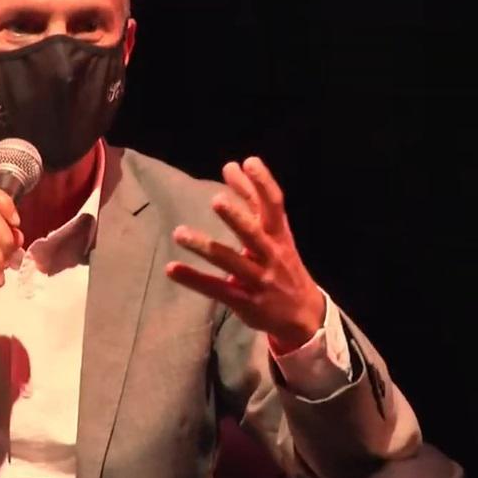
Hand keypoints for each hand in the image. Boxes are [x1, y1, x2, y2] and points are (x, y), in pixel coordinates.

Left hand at [165, 157, 324, 352]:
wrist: (305, 315)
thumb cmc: (283, 266)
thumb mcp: (277, 235)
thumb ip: (255, 203)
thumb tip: (235, 165)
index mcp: (279, 237)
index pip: (274, 206)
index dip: (263, 184)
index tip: (247, 162)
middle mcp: (271, 256)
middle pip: (254, 234)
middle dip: (236, 218)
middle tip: (216, 200)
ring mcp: (258, 280)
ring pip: (230, 262)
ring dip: (205, 247)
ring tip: (179, 233)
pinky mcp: (245, 302)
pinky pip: (216, 290)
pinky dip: (194, 279)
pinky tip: (172, 269)